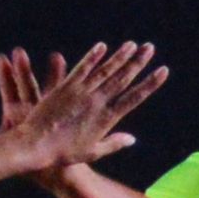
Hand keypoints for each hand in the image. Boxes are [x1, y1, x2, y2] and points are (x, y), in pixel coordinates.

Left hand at [0, 42, 165, 172]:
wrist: (35, 146)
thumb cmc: (62, 154)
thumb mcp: (92, 152)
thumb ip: (114, 143)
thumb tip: (133, 139)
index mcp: (107, 119)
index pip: (134, 97)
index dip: (150, 83)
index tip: (163, 70)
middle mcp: (97, 103)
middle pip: (122, 79)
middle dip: (138, 62)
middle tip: (150, 48)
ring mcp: (81, 93)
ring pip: (104, 70)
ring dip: (119, 56)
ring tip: (132, 44)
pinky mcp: (64, 87)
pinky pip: (81, 69)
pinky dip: (92, 57)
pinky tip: (102, 46)